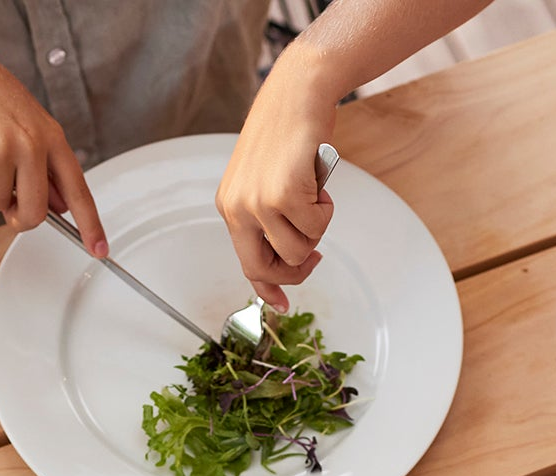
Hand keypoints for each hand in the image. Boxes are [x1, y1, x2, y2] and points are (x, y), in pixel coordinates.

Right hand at [0, 38, 103, 249]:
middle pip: (34, 213)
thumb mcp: (28, 125)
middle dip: (18, 216)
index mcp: (51, 137)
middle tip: (7, 199)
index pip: (77, 189)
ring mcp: (1, 147)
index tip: (99, 250)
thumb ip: (45, 166)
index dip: (90, 224)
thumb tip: (60, 209)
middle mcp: (30, 143)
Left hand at [217, 53, 338, 308]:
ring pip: (298, 250)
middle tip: (315, 255)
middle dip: (295, 270)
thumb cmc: (287, 132)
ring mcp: (259, 203)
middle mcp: (237, 208)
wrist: (298, 92)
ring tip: (313, 195)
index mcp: (229, 206)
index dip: (267, 288)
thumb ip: (269, 216)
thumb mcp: (266, 180)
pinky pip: (316, 226)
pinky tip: (319, 181)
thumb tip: (289, 254)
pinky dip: (326, 207)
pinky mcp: (284, 195)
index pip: (246, 263)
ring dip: (316, 228)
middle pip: (264, 268)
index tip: (282, 304)